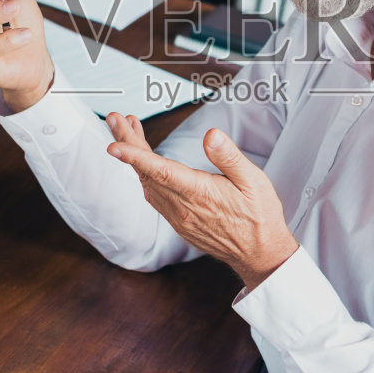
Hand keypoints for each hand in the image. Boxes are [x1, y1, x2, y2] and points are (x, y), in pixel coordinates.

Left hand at [105, 113, 297, 289]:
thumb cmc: (260, 216)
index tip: (114, 145)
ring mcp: (178, 217)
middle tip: (114, 118)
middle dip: (126, 143)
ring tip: (128, 130)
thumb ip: (229, 157)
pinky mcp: (178, 222)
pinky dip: (144, 174)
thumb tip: (211, 135)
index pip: (161, 172)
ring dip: (134, 157)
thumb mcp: (254, 182)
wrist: (259, 255)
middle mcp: (183, 207)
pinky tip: (144, 161)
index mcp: (200, 194)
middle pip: (146, 172)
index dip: (135, 156)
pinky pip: (153, 196)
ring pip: (147, 183)